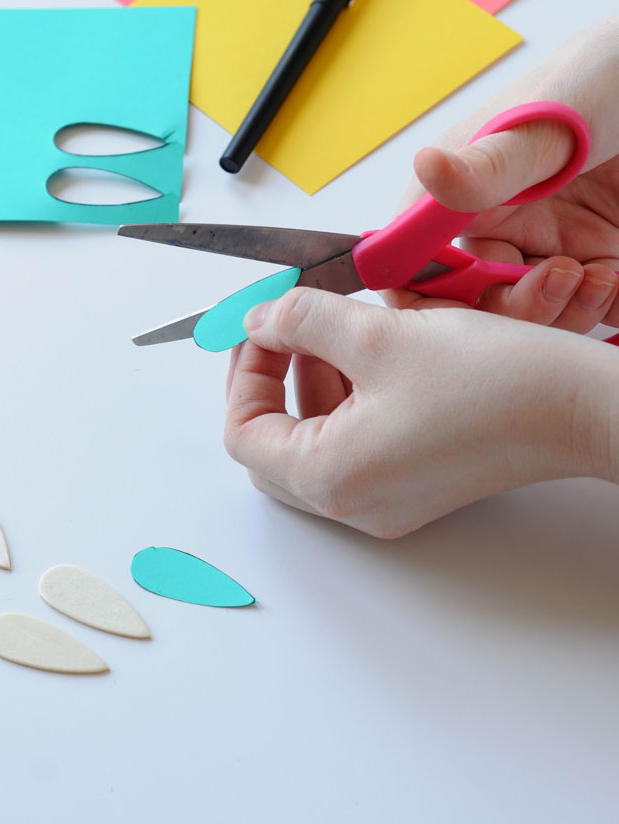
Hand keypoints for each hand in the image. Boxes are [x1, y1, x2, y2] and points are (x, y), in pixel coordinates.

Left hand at [224, 287, 612, 536]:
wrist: (580, 408)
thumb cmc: (492, 381)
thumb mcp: (377, 332)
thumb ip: (301, 320)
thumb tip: (259, 319)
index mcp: (332, 477)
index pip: (243, 432)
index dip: (244, 370)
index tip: (262, 325)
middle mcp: (355, 504)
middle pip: (272, 446)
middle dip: (272, 379)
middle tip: (284, 329)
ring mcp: (387, 501)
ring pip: (313, 445)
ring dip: (309, 386)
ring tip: (333, 331)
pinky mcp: (416, 486)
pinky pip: (354, 448)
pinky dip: (347, 401)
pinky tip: (370, 355)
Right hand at [384, 16, 618, 330]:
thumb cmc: (594, 82)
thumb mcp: (539, 127)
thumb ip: (485, 165)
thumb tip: (425, 166)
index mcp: (456, 195)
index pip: (413, 265)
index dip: (427, 299)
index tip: (466, 312)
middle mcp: (495, 226)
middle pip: (479, 304)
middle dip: (518, 309)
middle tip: (560, 277)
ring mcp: (545, 243)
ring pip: (537, 315)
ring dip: (567, 311)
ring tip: (601, 275)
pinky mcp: (591, 254)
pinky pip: (589, 307)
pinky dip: (605, 306)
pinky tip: (616, 275)